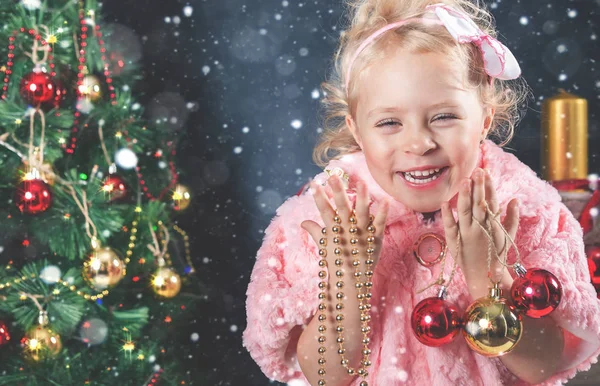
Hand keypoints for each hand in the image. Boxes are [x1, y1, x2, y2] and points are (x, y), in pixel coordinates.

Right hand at [301, 174, 388, 277]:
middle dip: (337, 191)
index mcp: (333, 231)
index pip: (324, 210)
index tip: (313, 183)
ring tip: (362, 183)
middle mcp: (346, 230)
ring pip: (361, 213)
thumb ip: (315, 231)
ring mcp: (361, 234)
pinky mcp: (375, 239)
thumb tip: (303, 222)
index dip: (318, 197)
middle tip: (333, 176)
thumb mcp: (324, 245)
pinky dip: (382, 213)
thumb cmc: (336, 262)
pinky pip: (379, 224)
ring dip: (362, 198)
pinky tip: (386, 200)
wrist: (351, 282)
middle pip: (341, 207)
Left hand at [440, 168, 519, 286]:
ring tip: (465, 180)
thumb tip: (515, 200)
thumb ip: (512, 217)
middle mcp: (481, 227)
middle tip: (477, 170)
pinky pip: (450, 226)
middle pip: (479, 203)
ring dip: (465, 196)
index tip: (486, 172)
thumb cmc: (496, 255)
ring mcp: (467, 234)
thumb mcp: (508, 236)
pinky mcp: (455, 241)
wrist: (486, 277)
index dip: (488, 187)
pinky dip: (447, 215)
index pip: (491, 201)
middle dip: (478, 186)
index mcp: (493, 224)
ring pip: (466, 211)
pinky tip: (445, 202)